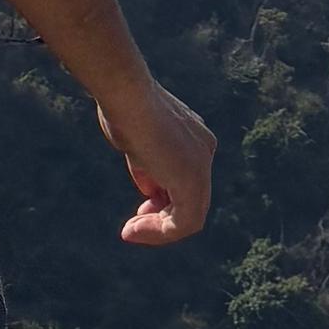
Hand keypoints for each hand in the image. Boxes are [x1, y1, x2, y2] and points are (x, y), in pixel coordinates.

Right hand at [96, 73, 216, 246]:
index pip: (183, 181)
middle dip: (161, 218)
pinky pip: (184, 223)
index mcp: (194, 139)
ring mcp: (202, 166)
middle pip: (190, 200)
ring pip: (190, 216)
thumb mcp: (137, 144)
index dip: (161, 200)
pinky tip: (134, 230)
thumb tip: (151, 194)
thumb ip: (149, 169)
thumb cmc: (124, 110)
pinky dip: (159, 232)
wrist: (126, 96)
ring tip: (130, 232)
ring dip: (158, 230)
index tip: (139, 209)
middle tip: (133, 227)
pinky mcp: (193, 182)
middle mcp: (204, 152)